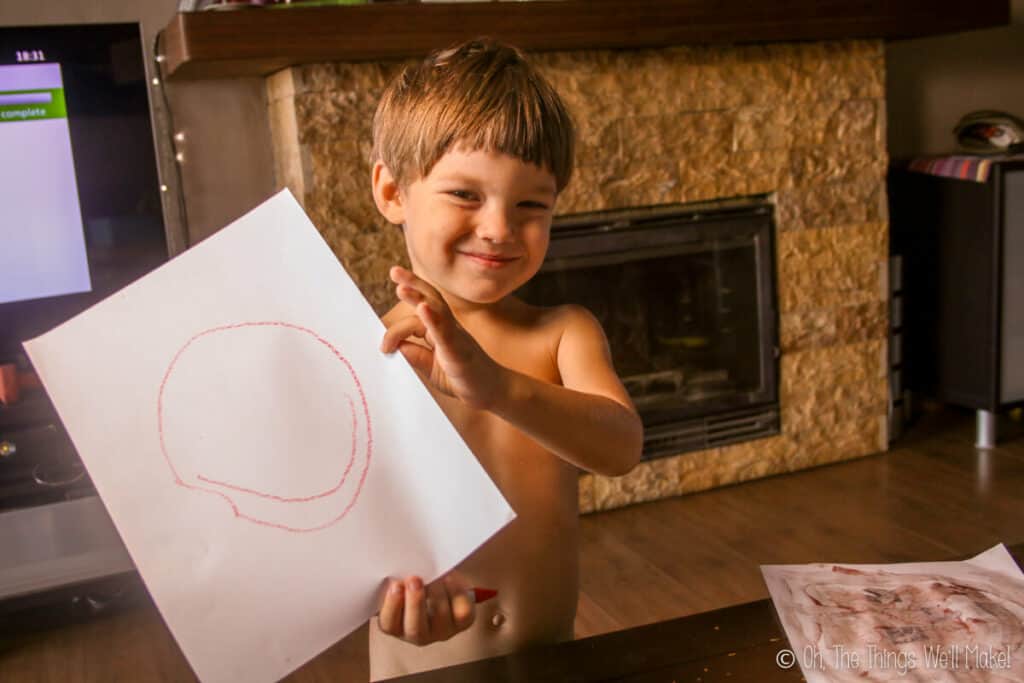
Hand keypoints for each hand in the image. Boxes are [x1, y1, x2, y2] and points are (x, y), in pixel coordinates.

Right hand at [377, 573, 475, 645]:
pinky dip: (456, 592)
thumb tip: (401, 567)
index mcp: (397, 625)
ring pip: (440, 618)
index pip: (388, 624)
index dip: (391, 605)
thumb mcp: (404, 578)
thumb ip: (400, 577)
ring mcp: (443, 631)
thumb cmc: (419, 579)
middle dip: (415, 603)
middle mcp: (420, 635)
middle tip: (414, 579)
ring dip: (437, 593)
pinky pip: (462, 611)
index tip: (395, 584)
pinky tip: (450, 578)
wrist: (444, 579)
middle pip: (415, 629)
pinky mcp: (464, 622)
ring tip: (436, 575)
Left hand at [380, 266, 505, 408]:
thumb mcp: (432, 368)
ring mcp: (456, 337)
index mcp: (441, 331)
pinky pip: (445, 332)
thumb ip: (416, 356)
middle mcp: (449, 328)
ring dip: (419, 296)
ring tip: (402, 287)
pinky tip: (423, 308)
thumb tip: (396, 346)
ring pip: (438, 310)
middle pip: (430, 299)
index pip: (417, 319)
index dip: (397, 329)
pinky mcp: (459, 351)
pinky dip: (433, 319)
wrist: (493, 391)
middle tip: (395, 271)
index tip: (384, 347)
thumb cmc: (464, 378)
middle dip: (412, 284)